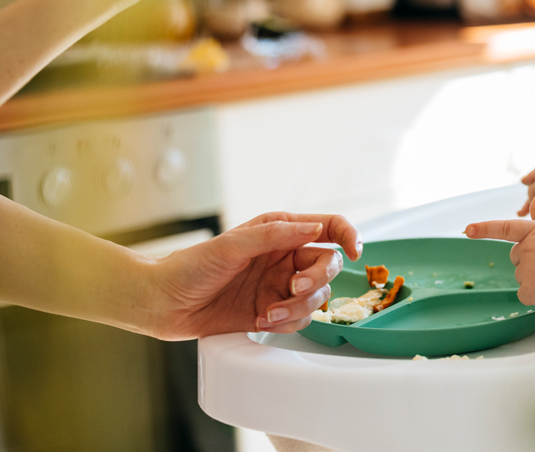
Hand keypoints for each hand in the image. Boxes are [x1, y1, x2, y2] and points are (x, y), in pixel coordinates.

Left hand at [144, 212, 360, 339]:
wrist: (163, 303)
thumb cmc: (190, 266)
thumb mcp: (233, 245)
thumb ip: (276, 235)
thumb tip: (315, 229)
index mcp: (280, 231)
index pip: (328, 227)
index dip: (348, 235)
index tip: (355, 250)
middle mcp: (285, 257)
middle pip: (328, 266)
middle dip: (315, 280)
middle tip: (293, 288)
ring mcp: (280, 285)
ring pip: (317, 296)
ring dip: (297, 307)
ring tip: (268, 313)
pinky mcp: (272, 310)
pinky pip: (300, 318)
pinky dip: (286, 322)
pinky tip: (261, 321)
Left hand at [465, 195, 534, 308]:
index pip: (504, 228)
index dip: (484, 229)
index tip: (467, 229)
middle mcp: (529, 249)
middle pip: (515, 255)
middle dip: (528, 258)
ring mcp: (528, 271)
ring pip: (520, 273)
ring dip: (533, 275)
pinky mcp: (529, 290)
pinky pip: (522, 291)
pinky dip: (534, 292)